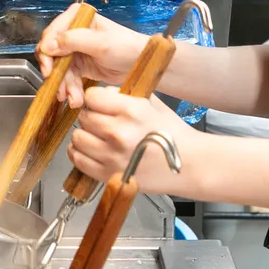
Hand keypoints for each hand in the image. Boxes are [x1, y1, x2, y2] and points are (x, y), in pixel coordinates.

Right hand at [36, 6, 149, 107]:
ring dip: (64, 85)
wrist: (142, 65)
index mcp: (78, 18)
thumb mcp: (100, 43)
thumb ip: (73, 41)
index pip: (53, 32)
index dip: (47, 50)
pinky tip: (75, 98)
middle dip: (55, 73)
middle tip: (57, 88)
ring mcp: (75, 49)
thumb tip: (48, 46)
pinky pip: (67, 77)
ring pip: (58, 68)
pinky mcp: (79, 65)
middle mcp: (73, 32)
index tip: (48, 67)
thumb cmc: (126, 47)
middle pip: (51, 52)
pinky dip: (70, 89)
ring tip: (73, 99)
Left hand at [66, 86, 195, 196]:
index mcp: (131, 111)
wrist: (191, 164)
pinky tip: (91, 150)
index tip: (101, 104)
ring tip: (97, 137)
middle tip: (103, 123)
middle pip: (84, 117)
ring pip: (77, 138)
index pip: (92, 97)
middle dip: (92, 117)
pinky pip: (79, 160)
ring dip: (85, 136)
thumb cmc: (173, 133)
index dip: (96, 99)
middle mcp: (118, 133)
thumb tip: (102, 93)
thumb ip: (125, 96)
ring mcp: (111, 156)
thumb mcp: (152, 104)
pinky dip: (81, 154)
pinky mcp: (109, 175)